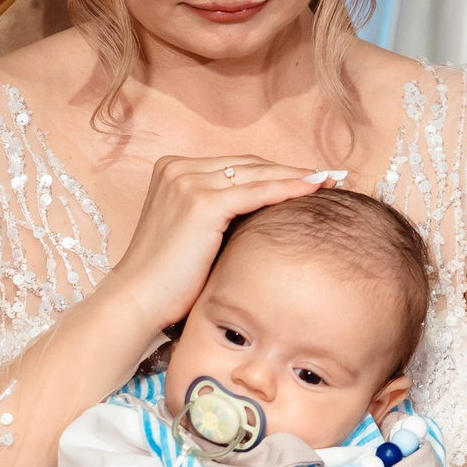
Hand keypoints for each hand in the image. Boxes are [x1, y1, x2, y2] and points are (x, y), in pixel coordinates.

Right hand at [93, 156, 333, 336]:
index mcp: (173, 171)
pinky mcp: (201, 202)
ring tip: (329, 180)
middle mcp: (178, 168)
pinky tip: (313, 189)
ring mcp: (187, 182)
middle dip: (290, 170)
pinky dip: (287, 189)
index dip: (273, 171)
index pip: (235, 166)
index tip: (307, 177)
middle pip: (248, 164)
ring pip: (256, 174)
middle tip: (328, 175)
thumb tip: (266, 214)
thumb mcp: (194, 236)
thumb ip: (220, 216)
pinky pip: (256, 191)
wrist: (137, 302)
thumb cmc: (166, 281)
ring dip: (296, 176)